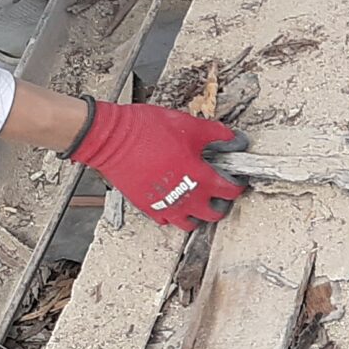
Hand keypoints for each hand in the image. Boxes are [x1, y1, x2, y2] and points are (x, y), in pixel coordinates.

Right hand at [69, 100, 245, 230]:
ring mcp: (165, 205)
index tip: (235, 179)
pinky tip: (174, 198)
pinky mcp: (148, 207)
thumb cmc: (145, 130)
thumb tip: (233, 139)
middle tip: (218, 190)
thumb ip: (215, 134)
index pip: (230, 191)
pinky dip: (174, 213)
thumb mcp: (188, 125)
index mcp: (199, 177)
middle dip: (220, 203)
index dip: (236, 185)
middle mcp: (185, 197)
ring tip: (197, 198)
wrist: (111, 138)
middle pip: (214, 213)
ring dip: (197, 213)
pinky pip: (167, 220)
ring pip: (190, 223)